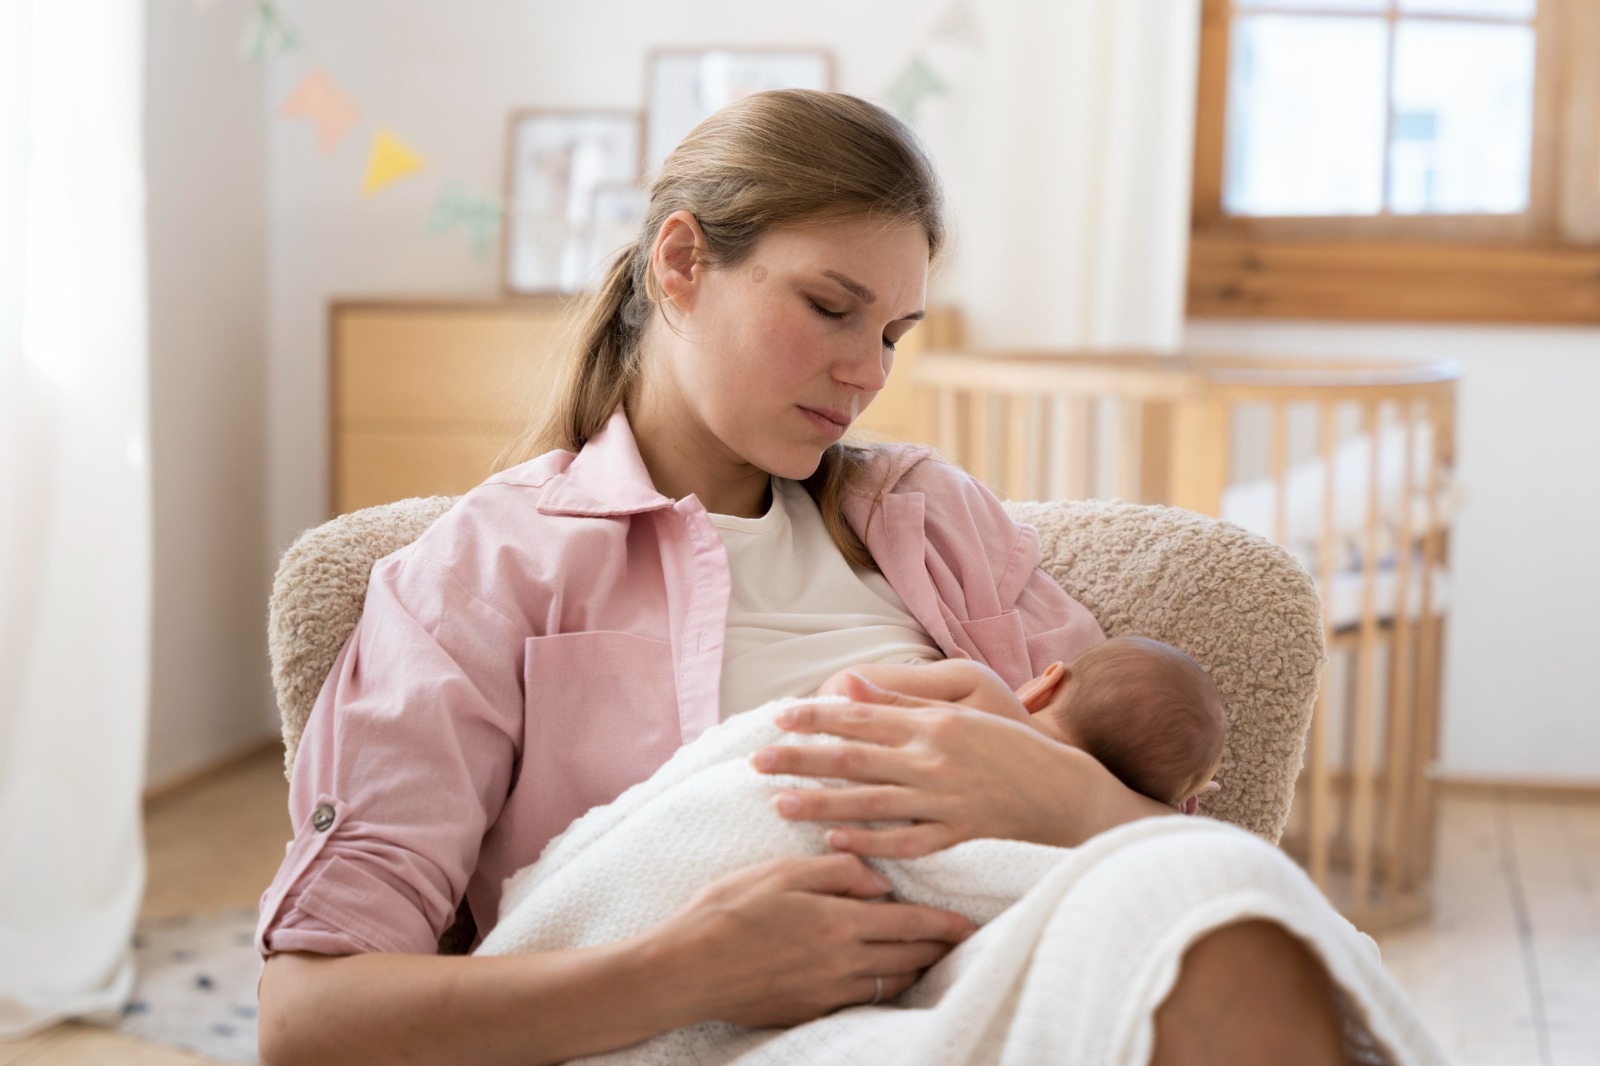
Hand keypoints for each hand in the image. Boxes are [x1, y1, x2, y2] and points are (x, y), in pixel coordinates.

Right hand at [642, 853, 975, 1027]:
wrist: (686, 968)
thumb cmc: (728, 910)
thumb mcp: (782, 872)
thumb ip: (836, 872)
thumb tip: (879, 881)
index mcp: (838, 923)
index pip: (909, 925)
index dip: (943, 925)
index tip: (968, 924)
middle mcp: (840, 964)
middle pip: (908, 959)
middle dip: (938, 950)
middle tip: (958, 941)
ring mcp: (825, 993)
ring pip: (889, 984)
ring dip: (913, 970)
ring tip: (926, 957)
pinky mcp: (808, 1011)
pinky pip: (860, 1000)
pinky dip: (880, 987)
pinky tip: (880, 976)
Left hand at [752, 674, 1171, 855]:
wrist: (1062, 789)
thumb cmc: (1007, 743)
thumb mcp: (961, 708)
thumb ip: (903, 700)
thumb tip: (848, 685)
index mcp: (932, 723)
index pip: (860, 716)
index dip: (815, 717)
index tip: (776, 718)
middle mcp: (933, 759)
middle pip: (853, 758)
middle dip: (800, 759)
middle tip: (757, 761)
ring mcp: (944, 800)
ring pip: (870, 803)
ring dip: (821, 804)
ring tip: (780, 804)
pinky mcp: (956, 835)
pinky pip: (905, 842)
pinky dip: (870, 843)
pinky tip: (835, 844)